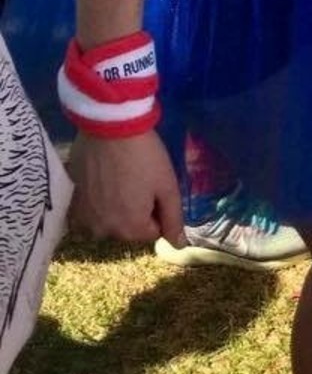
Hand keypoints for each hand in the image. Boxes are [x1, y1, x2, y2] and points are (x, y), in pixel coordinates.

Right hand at [69, 130, 184, 246]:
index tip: (155, 184)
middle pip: (129, 226)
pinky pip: (90, 208)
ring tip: (120, 175)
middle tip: (138, 177)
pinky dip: (98, 197)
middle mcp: (103, 231)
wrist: (108, 127)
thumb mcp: (167, 186)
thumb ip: (173, 220)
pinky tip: (102, 176)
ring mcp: (84, 218)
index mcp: (130, 230)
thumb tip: (178, 246)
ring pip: (109, 218)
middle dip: (136, 208)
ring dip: (115, 204)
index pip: (152, 231)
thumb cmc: (144, 156)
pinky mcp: (71, 202)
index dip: (158, 208)